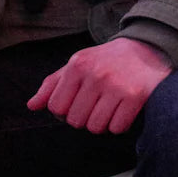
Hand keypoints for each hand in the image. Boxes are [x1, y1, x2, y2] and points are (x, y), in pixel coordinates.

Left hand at [27, 37, 171, 134]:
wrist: (146, 48)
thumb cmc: (106, 60)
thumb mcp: (78, 63)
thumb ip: (52, 84)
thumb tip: (31, 106)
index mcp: (78, 64)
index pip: (56, 107)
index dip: (65, 109)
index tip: (77, 100)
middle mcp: (95, 74)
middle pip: (75, 121)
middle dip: (83, 116)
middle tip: (96, 101)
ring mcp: (116, 85)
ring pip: (95, 127)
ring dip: (101, 122)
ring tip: (109, 104)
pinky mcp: (135, 97)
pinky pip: (116, 128)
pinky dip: (119, 123)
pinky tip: (123, 107)